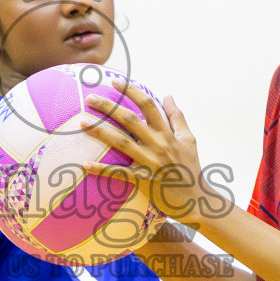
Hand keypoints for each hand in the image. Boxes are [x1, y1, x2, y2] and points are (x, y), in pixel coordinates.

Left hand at [83, 83, 220, 227]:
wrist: (196, 199)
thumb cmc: (191, 167)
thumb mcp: (189, 139)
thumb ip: (177, 116)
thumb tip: (167, 94)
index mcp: (167, 133)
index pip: (148, 105)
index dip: (131, 91)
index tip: (115, 81)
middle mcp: (158, 144)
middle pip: (130, 120)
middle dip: (109, 108)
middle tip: (90, 99)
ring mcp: (150, 162)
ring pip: (121, 143)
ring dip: (101, 132)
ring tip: (82, 123)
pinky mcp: (144, 180)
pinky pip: (119, 174)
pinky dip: (101, 170)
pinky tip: (84, 164)